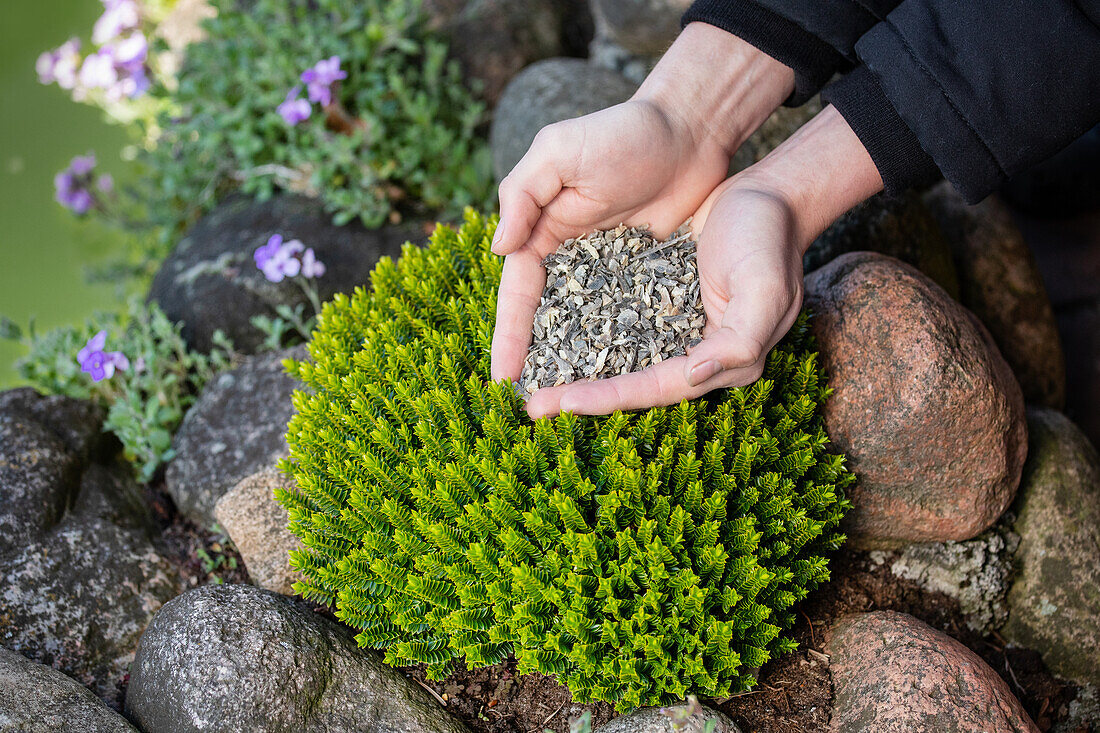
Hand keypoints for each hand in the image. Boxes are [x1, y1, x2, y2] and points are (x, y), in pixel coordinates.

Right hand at [490, 23, 794, 383]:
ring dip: (576, 364)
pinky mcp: (646, 277)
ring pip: (586, 327)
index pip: (519, 293)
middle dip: (536, 361)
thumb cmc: (622, 132)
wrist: (691, 129)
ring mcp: (608, 271)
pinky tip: (622, 380)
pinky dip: (622, 348)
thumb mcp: (559, 150)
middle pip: (547, 320)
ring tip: (571, 407)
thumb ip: (523, 194)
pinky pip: (630, 319)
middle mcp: (570, 258)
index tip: (503, 376)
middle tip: (530, 407)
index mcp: (542, 232)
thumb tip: (499, 249)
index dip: (509, 334)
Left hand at [524, 106, 884, 417]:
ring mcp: (672, 330)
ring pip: (616, 361)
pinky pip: (614, 327)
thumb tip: (693, 374)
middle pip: (630, 384)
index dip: (609, 398)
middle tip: (531, 406)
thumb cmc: (770, 241)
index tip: (562, 404)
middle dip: (581, 396)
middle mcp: (693, 355)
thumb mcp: (766, 289)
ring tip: (530, 383)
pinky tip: (547, 339)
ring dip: (575, 372)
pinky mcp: (655, 304)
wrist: (767, 197)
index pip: (657, 389)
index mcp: (722, 361)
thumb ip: (740, 340)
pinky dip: (582, 336)